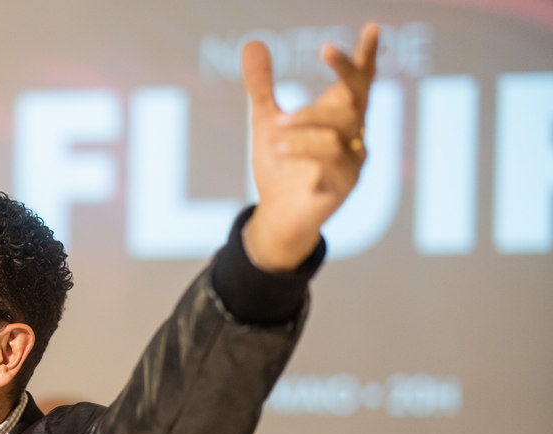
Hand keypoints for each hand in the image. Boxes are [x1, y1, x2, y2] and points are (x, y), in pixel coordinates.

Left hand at [241, 22, 378, 270]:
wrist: (276, 216)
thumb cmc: (280, 168)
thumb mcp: (266, 121)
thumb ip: (261, 86)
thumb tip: (252, 43)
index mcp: (340, 117)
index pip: (361, 81)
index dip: (367, 56)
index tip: (372, 26)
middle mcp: (353, 136)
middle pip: (357, 98)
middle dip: (343, 72)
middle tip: (325, 47)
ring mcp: (353, 162)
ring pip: (340, 131)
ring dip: (307, 124)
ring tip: (276, 128)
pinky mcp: (344, 186)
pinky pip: (332, 164)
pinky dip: (306, 154)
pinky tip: (282, 153)